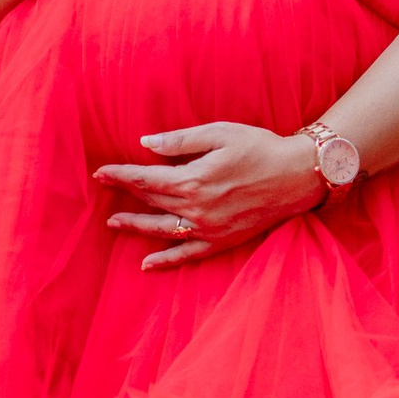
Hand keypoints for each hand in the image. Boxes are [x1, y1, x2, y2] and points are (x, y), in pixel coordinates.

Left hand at [99, 120, 324, 265]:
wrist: (297, 176)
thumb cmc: (260, 148)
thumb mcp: (219, 133)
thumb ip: (180, 140)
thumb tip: (145, 144)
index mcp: (193, 179)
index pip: (145, 178)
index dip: (120, 174)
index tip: (101, 172)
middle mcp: (196, 208)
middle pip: (151, 199)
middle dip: (125, 191)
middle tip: (104, 186)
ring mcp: (208, 229)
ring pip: (161, 229)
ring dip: (135, 225)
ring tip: (114, 223)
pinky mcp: (222, 241)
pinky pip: (187, 254)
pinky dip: (166, 260)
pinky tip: (147, 264)